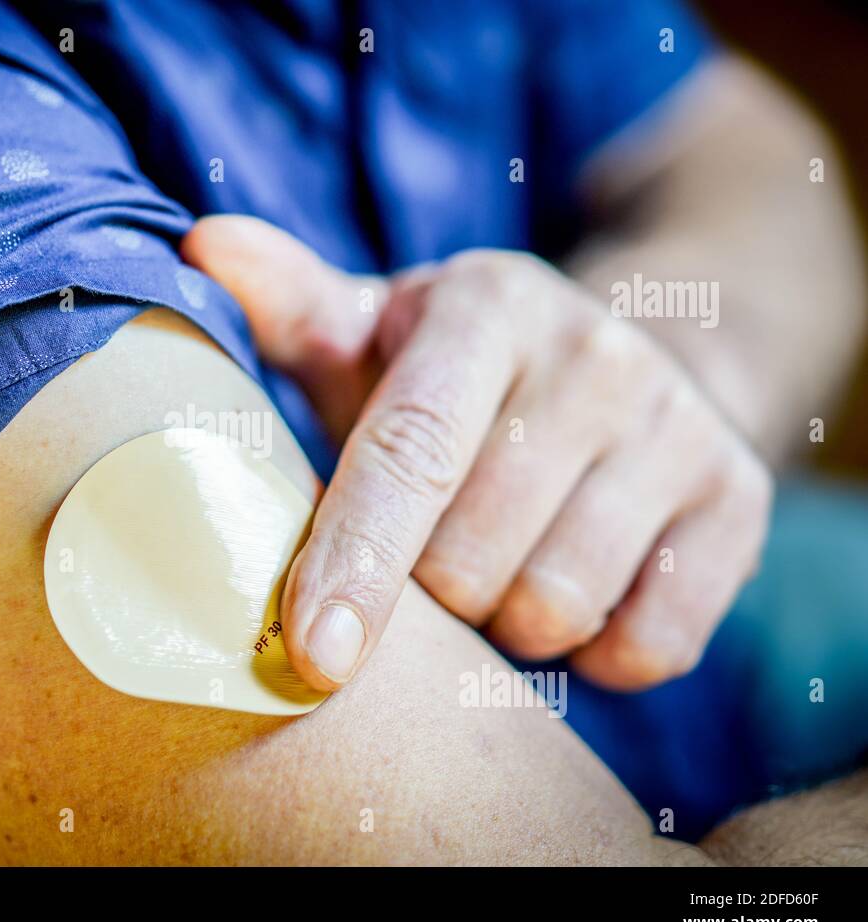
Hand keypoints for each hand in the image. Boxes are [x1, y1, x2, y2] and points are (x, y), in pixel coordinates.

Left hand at [182, 216, 771, 691]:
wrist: (627, 370)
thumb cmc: (455, 378)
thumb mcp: (378, 330)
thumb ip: (294, 306)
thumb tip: (200, 244)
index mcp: (487, 307)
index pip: (408, 451)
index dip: (354, 560)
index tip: (311, 656)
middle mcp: (597, 355)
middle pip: (471, 561)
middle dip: (430, 590)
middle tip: (432, 550)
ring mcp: (681, 427)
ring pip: (554, 610)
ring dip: (504, 623)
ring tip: (498, 564)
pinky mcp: (740, 503)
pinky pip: (646, 646)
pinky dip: (593, 651)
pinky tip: (574, 589)